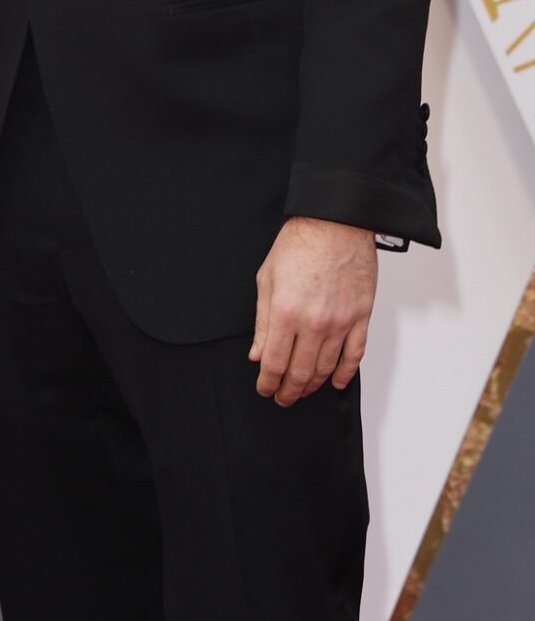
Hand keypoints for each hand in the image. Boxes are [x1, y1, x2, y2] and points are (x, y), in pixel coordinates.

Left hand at [249, 217, 376, 405]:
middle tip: (283, 397)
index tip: (265, 388)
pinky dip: (344, 373)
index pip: (275, 362)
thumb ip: (263, 321)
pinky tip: (334, 381)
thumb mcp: (267, 279)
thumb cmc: (300, 243)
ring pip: (326, 368)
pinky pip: (354, 355)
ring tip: (303, 390)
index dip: (268, 382)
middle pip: (300, 372)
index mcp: (286, 312)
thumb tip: (258, 354)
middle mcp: (314, 322)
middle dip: (289, 390)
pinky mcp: (361, 317)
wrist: (336, 223)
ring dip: (312, 384)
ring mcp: (341, 322)